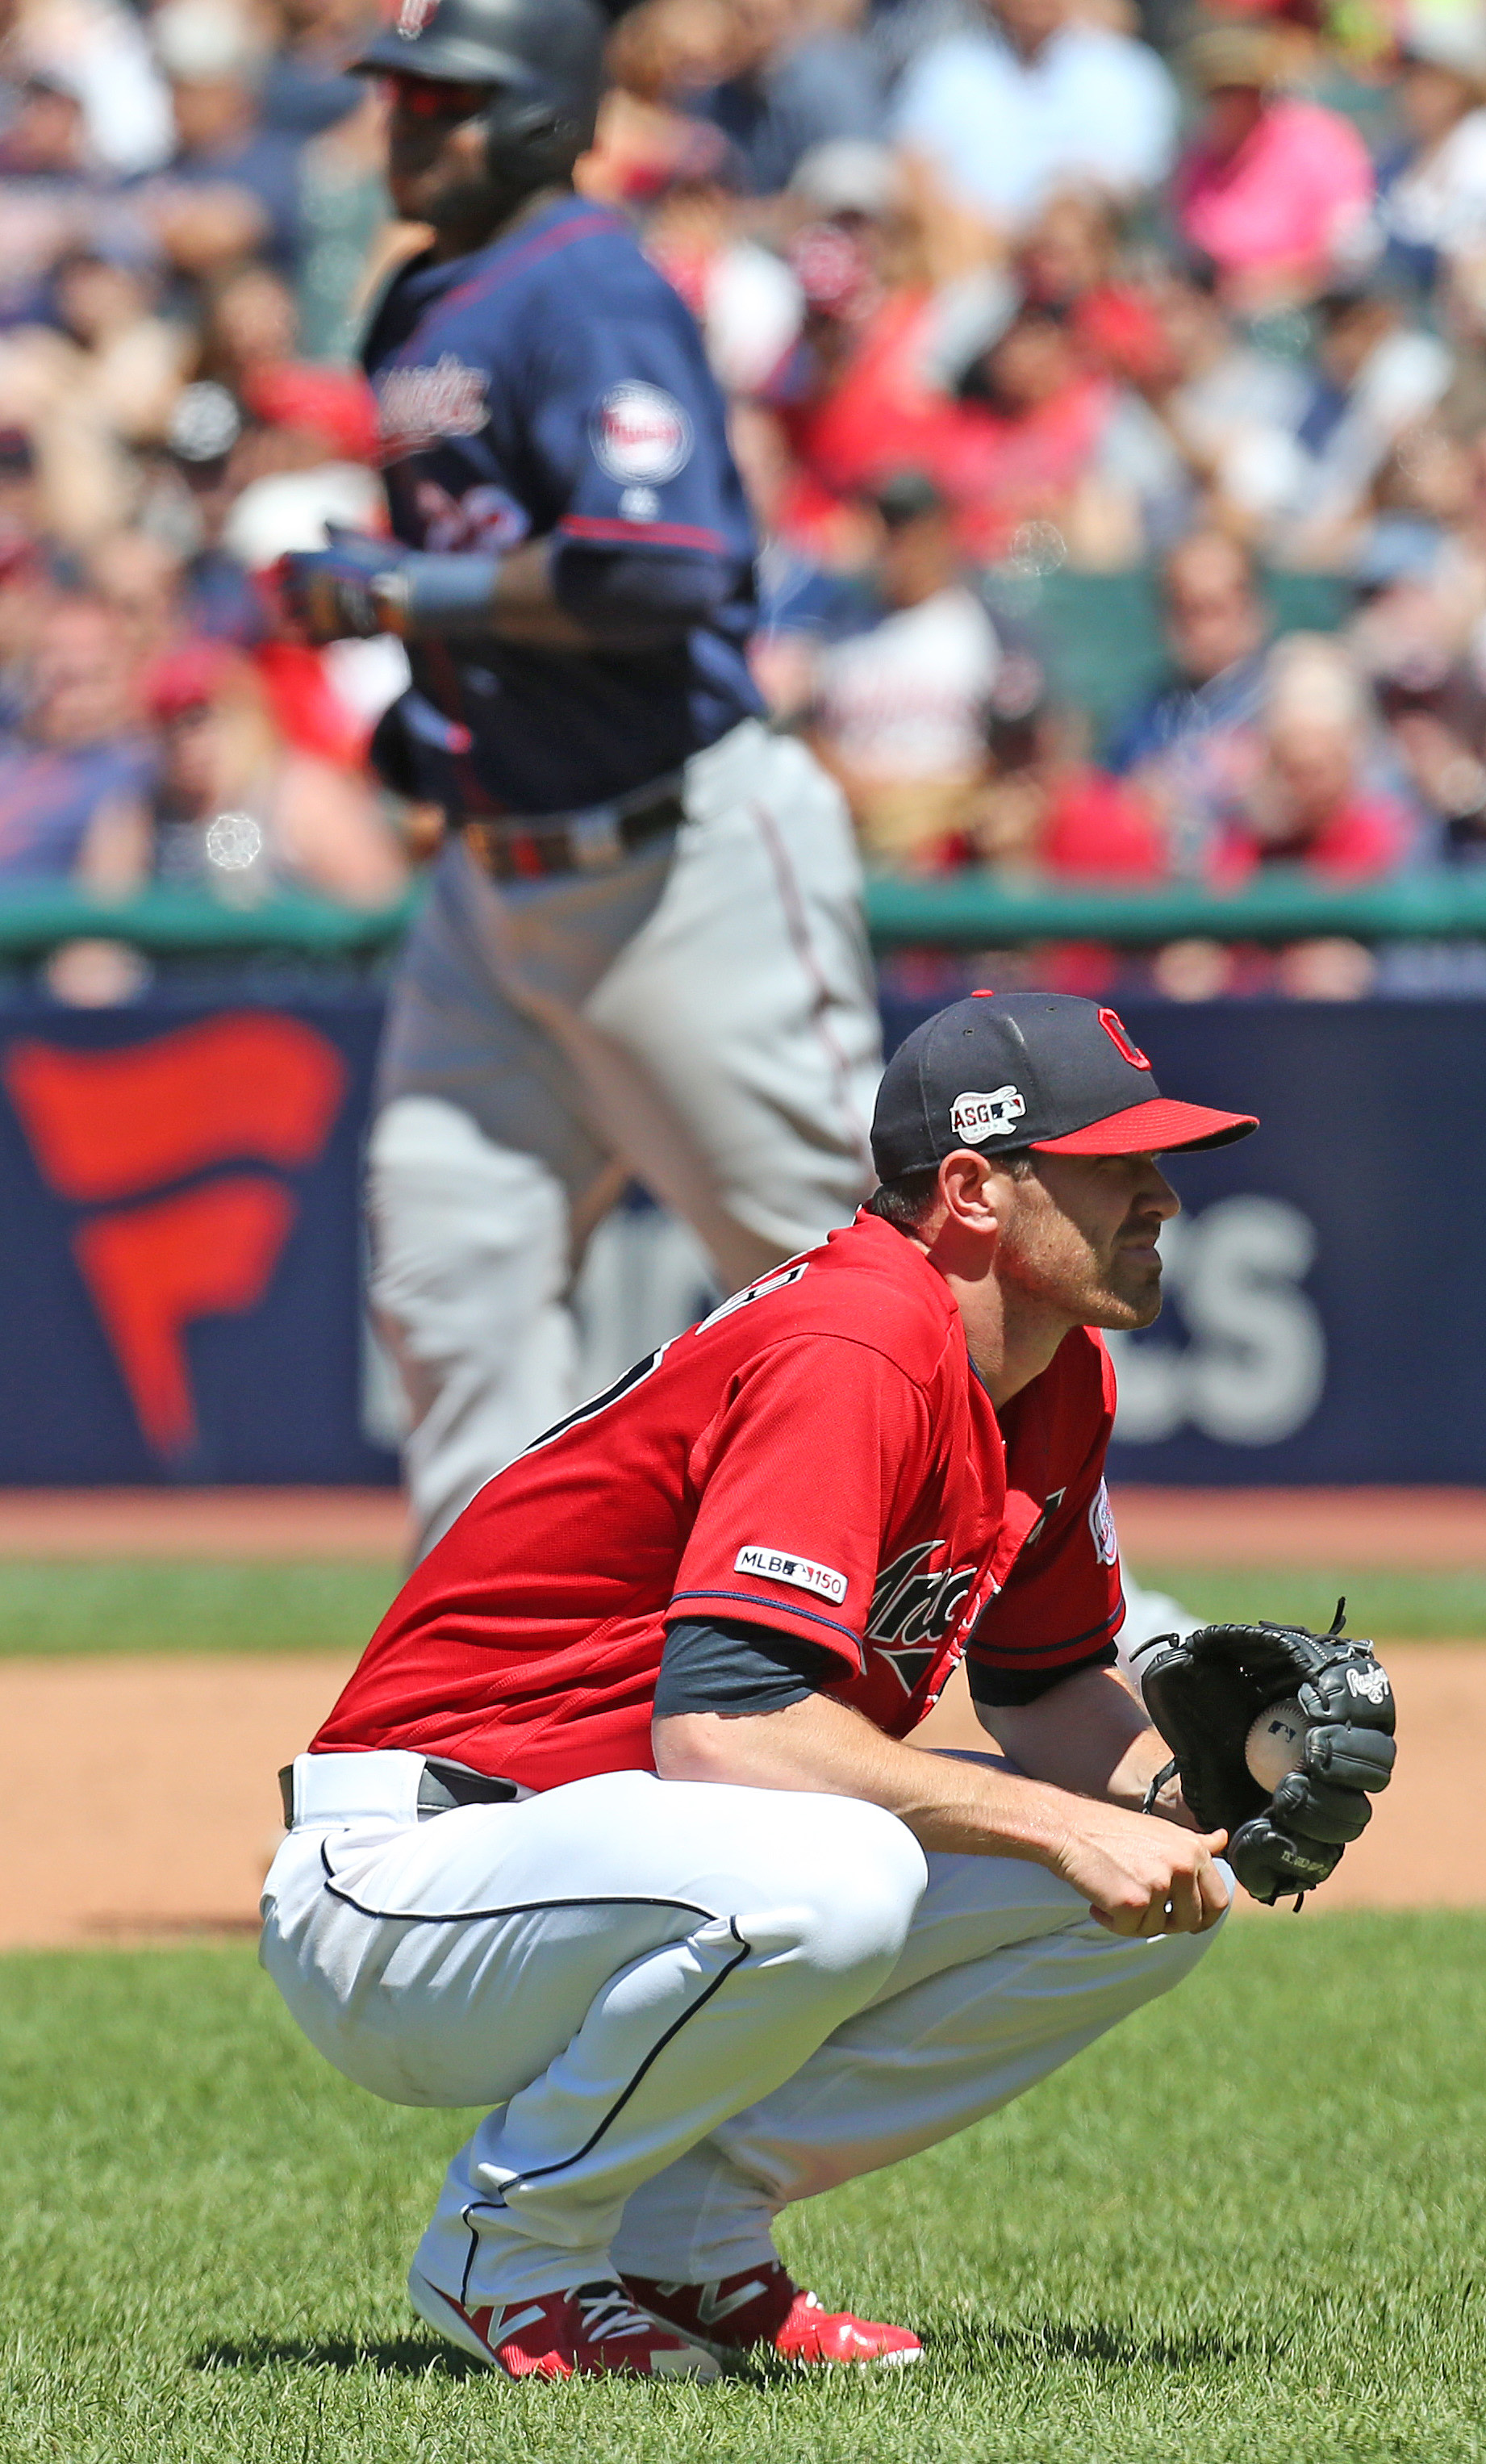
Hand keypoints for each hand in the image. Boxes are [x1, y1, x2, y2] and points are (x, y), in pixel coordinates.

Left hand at [274, 542, 396, 642]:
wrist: (404, 598)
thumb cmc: (386, 566)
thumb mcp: (360, 540)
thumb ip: (338, 531)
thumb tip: (322, 521)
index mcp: (311, 558)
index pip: (283, 560)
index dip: (291, 567)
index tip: (302, 573)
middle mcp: (306, 583)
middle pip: (281, 590)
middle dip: (292, 594)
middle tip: (308, 600)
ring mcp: (312, 610)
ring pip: (288, 616)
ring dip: (298, 617)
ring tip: (316, 618)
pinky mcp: (324, 634)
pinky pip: (304, 637)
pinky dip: (311, 637)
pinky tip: (326, 633)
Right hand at [1050, 1800, 1229, 1936]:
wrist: (1069, 1828)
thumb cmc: (1113, 1830)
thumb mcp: (1163, 1831)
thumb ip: (1196, 1843)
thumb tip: (1224, 1839)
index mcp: (1193, 1851)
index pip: (1218, 1901)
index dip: (1202, 1917)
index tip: (1181, 1918)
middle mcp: (1182, 1866)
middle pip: (1191, 1921)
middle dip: (1167, 1922)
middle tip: (1141, 1909)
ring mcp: (1159, 1884)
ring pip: (1157, 1928)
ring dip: (1134, 1920)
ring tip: (1114, 1894)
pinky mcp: (1133, 1902)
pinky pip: (1129, 1931)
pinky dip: (1110, 1922)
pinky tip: (1098, 1902)